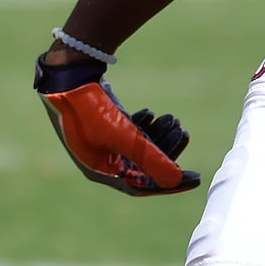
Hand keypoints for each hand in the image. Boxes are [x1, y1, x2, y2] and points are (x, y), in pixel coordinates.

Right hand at [33, 53, 200, 196]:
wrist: (69, 79)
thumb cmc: (92, 111)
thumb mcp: (124, 135)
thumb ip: (150, 158)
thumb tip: (176, 180)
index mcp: (101, 171)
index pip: (141, 186)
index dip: (169, 183)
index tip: (195, 178)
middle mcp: (101, 160)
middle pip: (143, 165)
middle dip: (166, 151)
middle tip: (184, 133)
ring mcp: (103, 142)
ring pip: (139, 146)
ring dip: (159, 134)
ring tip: (173, 118)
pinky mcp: (106, 125)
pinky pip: (131, 133)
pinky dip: (144, 125)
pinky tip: (150, 114)